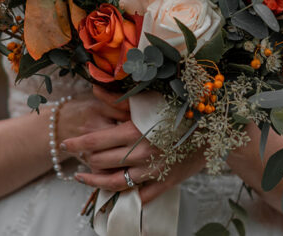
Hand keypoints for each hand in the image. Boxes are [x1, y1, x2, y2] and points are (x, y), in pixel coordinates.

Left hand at [63, 87, 207, 203]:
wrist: (216, 127)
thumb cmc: (181, 108)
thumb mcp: (148, 99)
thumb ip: (119, 98)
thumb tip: (94, 88)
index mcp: (134, 132)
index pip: (95, 141)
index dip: (78, 143)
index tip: (67, 143)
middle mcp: (140, 154)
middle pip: (102, 163)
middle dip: (86, 161)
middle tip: (78, 159)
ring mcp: (153, 171)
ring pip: (115, 183)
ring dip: (96, 182)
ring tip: (85, 178)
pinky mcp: (165, 182)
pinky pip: (140, 195)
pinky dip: (126, 195)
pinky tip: (116, 192)